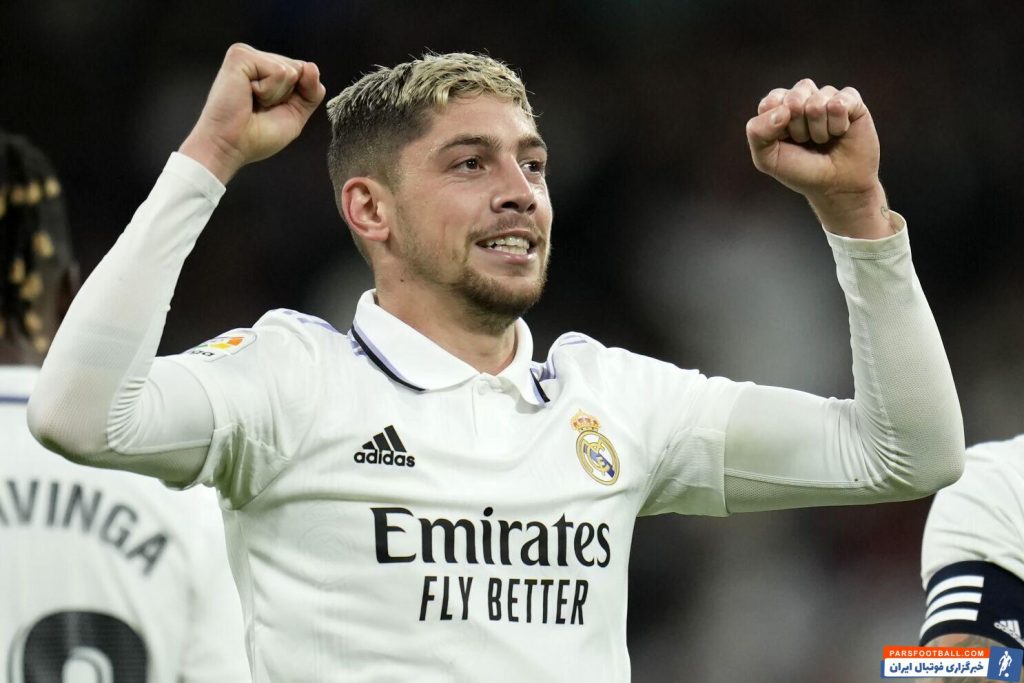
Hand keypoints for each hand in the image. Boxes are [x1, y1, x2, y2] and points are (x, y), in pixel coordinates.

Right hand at [179, 43, 326, 183]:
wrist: (230, 147)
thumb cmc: (255, 136)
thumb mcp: (295, 115)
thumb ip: (311, 92)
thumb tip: (311, 66)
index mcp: (267, 71)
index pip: (305, 73)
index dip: (299, 97)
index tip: (272, 110)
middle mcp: (257, 59)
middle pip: (301, 70)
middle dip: (287, 97)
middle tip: (260, 108)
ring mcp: (248, 55)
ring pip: (291, 71)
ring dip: (277, 96)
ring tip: (253, 102)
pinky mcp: (241, 55)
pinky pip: (280, 71)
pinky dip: (269, 91)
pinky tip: (248, 95)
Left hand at [746, 79, 895, 238]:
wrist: (837, 187)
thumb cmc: (800, 171)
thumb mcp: (767, 159)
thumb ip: (757, 132)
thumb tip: (784, 109)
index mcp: (778, 107)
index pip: (771, 101)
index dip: (777, 126)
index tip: (785, 142)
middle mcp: (802, 97)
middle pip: (794, 99)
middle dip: (799, 129)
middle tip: (807, 142)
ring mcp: (827, 96)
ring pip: (817, 102)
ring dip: (819, 131)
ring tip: (824, 140)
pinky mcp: (851, 100)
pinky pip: (839, 103)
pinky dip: (838, 125)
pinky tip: (840, 133)